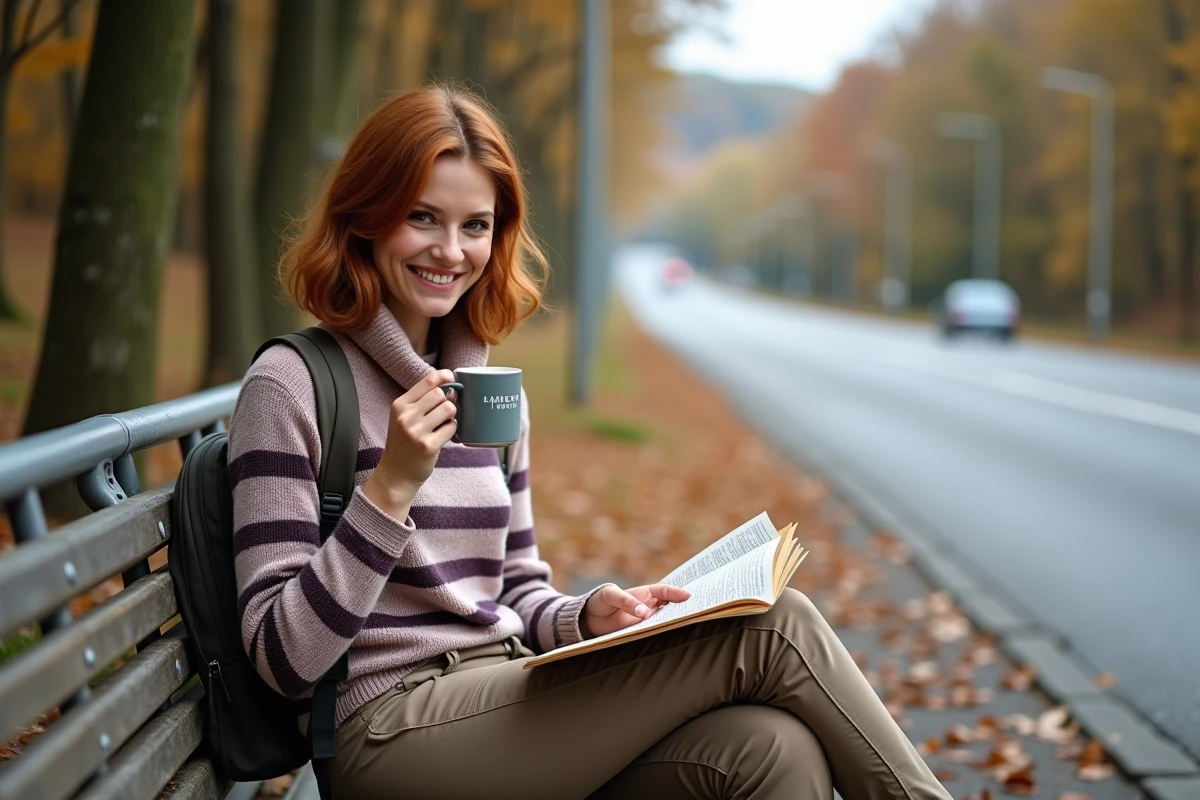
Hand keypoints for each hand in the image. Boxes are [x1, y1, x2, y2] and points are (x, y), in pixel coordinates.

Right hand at [362, 370, 458, 517]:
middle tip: (445, 412)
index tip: (451, 378)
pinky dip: (452, 431)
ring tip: (443, 425)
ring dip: (451, 416)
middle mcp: (406, 416)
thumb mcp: (403, 418)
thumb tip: (451, 388)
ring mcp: (416, 431)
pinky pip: (451, 428)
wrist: (395, 475)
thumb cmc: (404, 444)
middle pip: (440, 394)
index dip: (444, 376)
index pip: (427, 381)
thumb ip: (421, 402)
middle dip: (448, 401)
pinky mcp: (428, 446)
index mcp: (399, 405)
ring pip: (448, 409)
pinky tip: (443, 437)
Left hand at [582, 584, 690, 637]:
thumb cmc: (601, 601)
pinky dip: (661, 636)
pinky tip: (669, 641)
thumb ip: (626, 602)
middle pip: (670, 608)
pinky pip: (654, 635)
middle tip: (697, 613)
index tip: (688, 596)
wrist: (589, 620)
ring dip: (673, 624)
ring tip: (688, 628)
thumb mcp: (611, 596)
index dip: (676, 593)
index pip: (664, 591)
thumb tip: (643, 612)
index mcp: (645, 594)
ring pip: (664, 622)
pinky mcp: (640, 634)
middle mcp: (649, 607)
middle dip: (682, 609)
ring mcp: (646, 622)